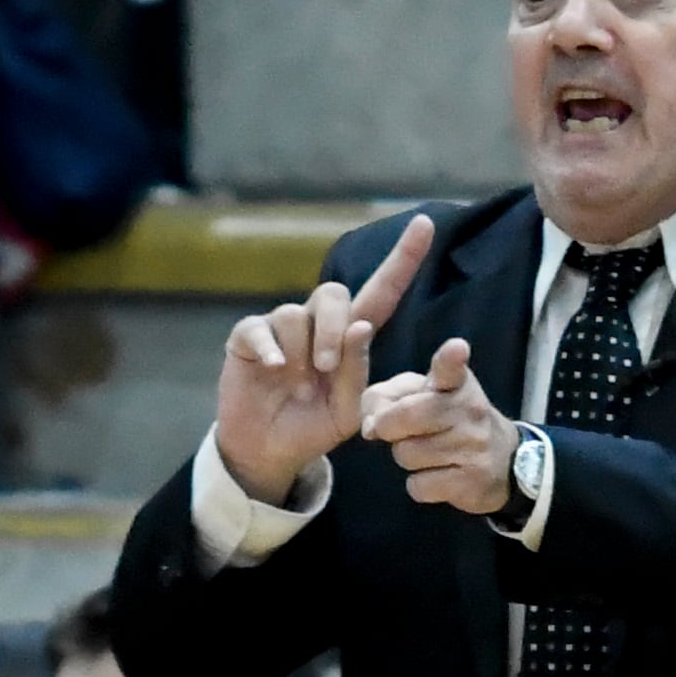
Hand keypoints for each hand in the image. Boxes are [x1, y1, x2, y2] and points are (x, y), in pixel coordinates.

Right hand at [213, 212, 433, 505]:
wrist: (270, 452)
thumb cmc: (313, 427)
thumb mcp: (348, 410)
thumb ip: (357, 372)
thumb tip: (361, 327)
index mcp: (350, 338)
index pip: (381, 292)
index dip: (403, 259)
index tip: (426, 224)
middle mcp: (317, 324)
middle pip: (333, 294)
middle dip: (333, 329)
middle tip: (327, 368)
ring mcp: (281, 328)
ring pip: (295, 313)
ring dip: (301, 353)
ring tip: (299, 388)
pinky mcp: (248, 337)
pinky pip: (260, 327)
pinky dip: (270, 349)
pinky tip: (274, 370)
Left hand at [360, 337, 519, 516]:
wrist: (503, 461)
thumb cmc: (450, 421)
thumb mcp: (424, 395)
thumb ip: (387, 397)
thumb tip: (370, 426)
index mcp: (457, 384)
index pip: (453, 368)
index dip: (451, 358)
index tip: (456, 348)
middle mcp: (469, 411)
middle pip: (407, 416)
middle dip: (389, 427)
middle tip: (399, 432)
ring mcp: (473, 448)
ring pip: (407, 454)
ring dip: (406, 456)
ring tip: (427, 452)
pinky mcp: (470, 482)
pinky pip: (418, 486)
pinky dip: (419, 484)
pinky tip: (437, 475)